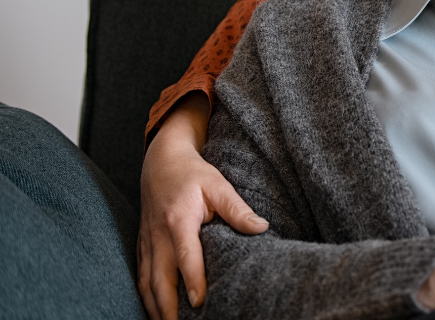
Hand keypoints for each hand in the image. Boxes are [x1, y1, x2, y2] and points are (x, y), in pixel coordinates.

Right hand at [138, 92, 268, 319]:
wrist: (160, 162)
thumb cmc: (193, 174)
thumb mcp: (218, 184)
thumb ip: (237, 209)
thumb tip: (261, 227)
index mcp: (179, 220)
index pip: (185, 256)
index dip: (192, 281)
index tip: (200, 302)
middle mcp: (158, 236)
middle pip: (159, 280)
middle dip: (169, 308)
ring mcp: (147, 243)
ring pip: (147, 284)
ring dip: (156, 308)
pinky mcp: (142, 246)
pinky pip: (141, 278)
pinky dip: (147, 299)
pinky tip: (157, 313)